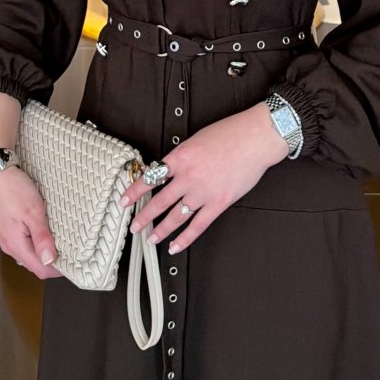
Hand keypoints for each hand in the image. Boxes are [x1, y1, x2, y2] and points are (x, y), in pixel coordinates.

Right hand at [0, 166, 63, 280]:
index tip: (72, 260)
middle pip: (34, 264)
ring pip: (28, 253)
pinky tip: (42, 230)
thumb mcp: (33, 212)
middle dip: (51, 261)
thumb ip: (41, 238)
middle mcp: (9, 246)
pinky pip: (22, 243)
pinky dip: (34, 241)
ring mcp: (5, 238)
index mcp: (16, 245)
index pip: (40, 270)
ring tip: (58, 238)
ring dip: (43, 250)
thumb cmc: (12, 190)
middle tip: (69, 248)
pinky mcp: (5, 229)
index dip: (57, 269)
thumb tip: (49, 260)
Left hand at [118, 103, 287, 255]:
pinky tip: (175, 245)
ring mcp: (203, 192)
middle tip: (134, 226)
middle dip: (144, 216)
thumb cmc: (230, 133)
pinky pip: (198, 225)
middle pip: (159, 201)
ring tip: (150, 238)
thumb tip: (173, 170)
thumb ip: (183, 157)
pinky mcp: (218, 203)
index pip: (151, 178)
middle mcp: (188, 177)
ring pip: (176, 216)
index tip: (124, 200)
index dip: (135, 191)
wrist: (255, 138)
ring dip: (161, 229)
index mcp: (180, 157)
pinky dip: (185, 238)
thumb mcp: (197, 139)